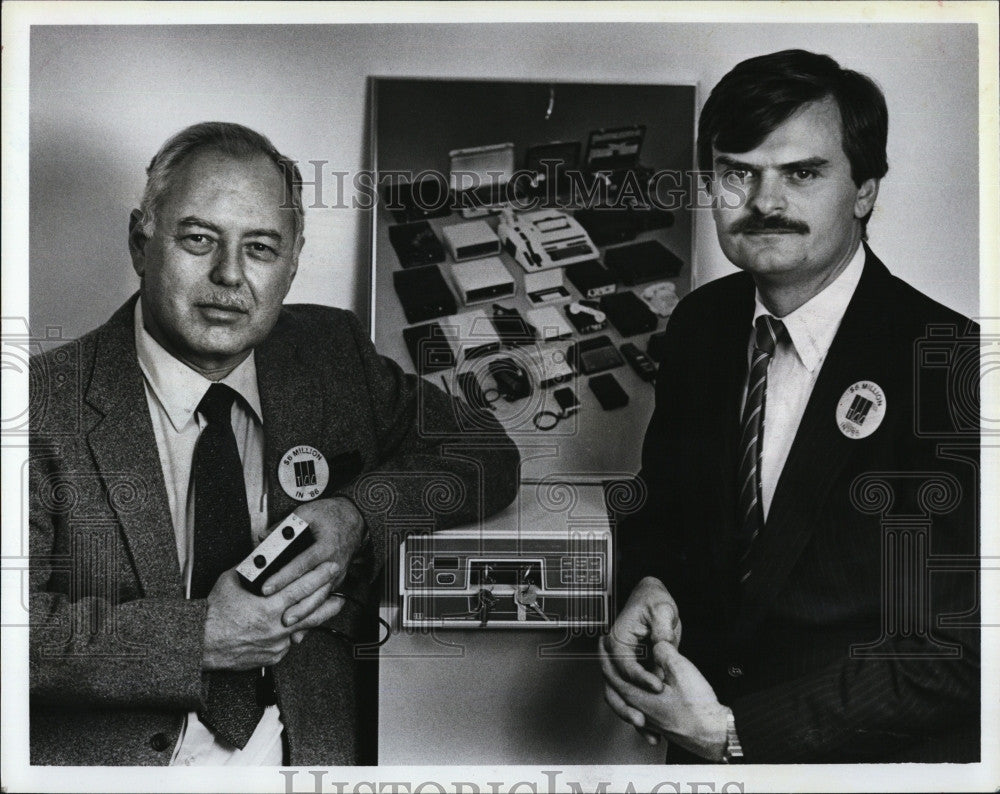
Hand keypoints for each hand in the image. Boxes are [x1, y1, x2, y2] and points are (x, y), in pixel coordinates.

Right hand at [202, 563, 337, 670]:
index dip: (319, 577)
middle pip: (313, 611)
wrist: (199, 644)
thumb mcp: (231, 582)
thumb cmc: (212, 615)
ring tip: (332, 604)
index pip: (301, 589)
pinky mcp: (273, 657)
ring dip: (318, 615)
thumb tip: (261, 553)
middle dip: (329, 596)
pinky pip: (289, 642)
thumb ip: (250, 568)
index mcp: (268, 608)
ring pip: (304, 628)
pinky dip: (293, 632)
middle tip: (339, 586)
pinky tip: (297, 623)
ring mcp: (276, 645)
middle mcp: (276, 628)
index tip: (331, 568)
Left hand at [259, 498, 366, 628]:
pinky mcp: (336, 581)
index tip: (266, 587)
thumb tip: (264, 537)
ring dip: (306, 613)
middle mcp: (333, 563)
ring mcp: (337, 575)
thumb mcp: (308, 512)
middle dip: (296, 603)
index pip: (302, 564)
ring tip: (289, 625)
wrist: (355, 518)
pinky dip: (314, 615)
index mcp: (325, 546)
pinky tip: (303, 628)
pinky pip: (325, 601)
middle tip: (277, 614)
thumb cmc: (332, 515)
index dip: (284, 577)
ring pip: (321, 599)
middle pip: (314, 589)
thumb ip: (286, 524)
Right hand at [600, 577, 681, 744]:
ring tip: (645, 730)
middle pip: (614, 684)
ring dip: (628, 713)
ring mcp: (619, 663)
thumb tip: (661, 644)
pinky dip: (635, 709)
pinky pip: (628, 692)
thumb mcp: (662, 610)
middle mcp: (614, 652)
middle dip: (628, 705)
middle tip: (643, 720)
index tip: (658, 686)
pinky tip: (648, 726)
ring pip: (616, 693)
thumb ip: (661, 628)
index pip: (625, 664)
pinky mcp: (629, 670)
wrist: (650, 598)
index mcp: (618, 637)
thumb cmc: (653, 601)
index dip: (641, 678)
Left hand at [601, 639, 727, 760]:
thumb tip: (656, 644)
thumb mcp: (682, 670)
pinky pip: (639, 711)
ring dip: (621, 685)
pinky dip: (634, 699)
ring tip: (622, 673)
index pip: (613, 677)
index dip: (606, 659)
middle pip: (614, 692)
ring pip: (626, 703)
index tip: (603, 646)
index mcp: (640, 699)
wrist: (715, 733)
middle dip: (609, 672)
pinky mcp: (662, 725)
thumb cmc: (700, 708)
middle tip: (606, 657)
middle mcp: (641, 712)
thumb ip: (664, 653)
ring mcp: (651, 722)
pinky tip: (643, 695)